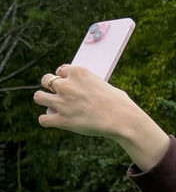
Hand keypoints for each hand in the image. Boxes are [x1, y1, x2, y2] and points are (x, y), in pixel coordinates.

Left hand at [33, 65, 169, 169]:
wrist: (122, 119)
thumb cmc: (119, 103)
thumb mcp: (105, 85)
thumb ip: (91, 85)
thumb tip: (90, 90)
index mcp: (78, 72)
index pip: (61, 70)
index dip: (64, 78)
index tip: (70, 85)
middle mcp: (67, 85)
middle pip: (45, 79)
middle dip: (50, 87)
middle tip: (60, 95)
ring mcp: (62, 102)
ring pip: (38, 96)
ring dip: (44, 100)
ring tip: (52, 106)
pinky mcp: (62, 120)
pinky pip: (43, 119)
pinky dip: (47, 120)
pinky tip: (55, 121)